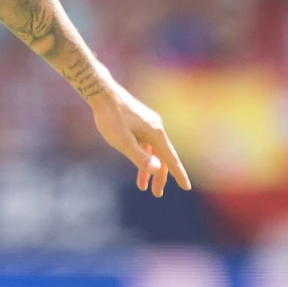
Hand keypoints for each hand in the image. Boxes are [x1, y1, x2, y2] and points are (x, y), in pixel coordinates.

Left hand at [88, 83, 189, 197]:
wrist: (101, 92)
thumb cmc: (110, 117)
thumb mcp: (122, 141)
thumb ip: (139, 156)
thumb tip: (157, 169)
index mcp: (155, 133)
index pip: (171, 159)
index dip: (178, 174)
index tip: (186, 187)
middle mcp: (156, 128)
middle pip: (162, 157)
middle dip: (160, 176)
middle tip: (156, 194)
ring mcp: (149, 124)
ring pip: (153, 151)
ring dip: (149, 168)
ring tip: (143, 186)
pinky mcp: (141, 122)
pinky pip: (146, 144)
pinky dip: (143, 156)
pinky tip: (138, 165)